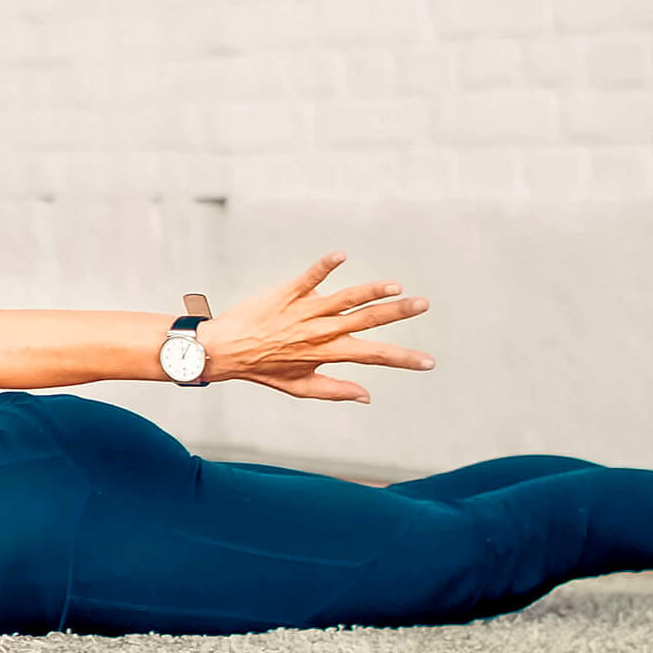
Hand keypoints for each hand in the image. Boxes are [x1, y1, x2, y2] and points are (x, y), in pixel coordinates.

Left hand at [202, 253, 434, 402]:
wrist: (223, 350)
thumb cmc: (262, 368)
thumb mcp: (299, 387)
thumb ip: (335, 390)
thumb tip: (368, 396)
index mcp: (327, 352)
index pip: (373, 355)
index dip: (402, 359)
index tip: (429, 362)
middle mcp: (319, 331)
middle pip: (365, 320)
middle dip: (397, 312)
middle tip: (423, 304)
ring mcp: (303, 311)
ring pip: (344, 298)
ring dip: (371, 291)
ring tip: (395, 285)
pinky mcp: (286, 294)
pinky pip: (308, 278)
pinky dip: (325, 267)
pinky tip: (341, 255)